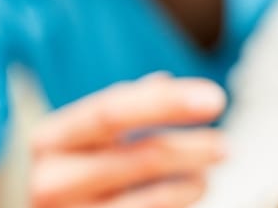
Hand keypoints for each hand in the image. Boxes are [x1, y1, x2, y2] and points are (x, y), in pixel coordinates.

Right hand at [29, 73, 226, 207]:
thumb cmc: (76, 173)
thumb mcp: (86, 137)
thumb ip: (122, 108)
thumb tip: (164, 81)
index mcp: (51, 138)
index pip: (112, 111)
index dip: (166, 103)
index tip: (214, 98)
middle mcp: (52, 179)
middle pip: (144, 156)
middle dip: (194, 148)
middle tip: (226, 147)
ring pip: (156, 197)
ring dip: (193, 183)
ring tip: (205, 177)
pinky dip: (181, 203)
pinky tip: (192, 191)